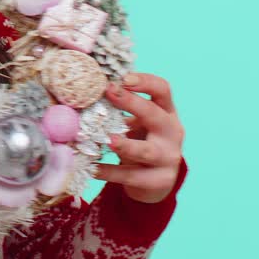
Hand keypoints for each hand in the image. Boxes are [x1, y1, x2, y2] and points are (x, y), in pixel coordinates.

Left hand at [95, 71, 184, 203]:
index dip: (145, 81)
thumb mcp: (137, 121)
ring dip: (126, 145)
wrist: (155, 181)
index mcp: (167, 112)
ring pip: (146, 150)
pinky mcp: (158, 180)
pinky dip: (110, 172)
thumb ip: (121, 108)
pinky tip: (92, 168)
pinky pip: (130, 176)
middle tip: (109, 92)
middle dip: (132, 103)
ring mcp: (168, 158)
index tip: (123, 78)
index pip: (162, 90)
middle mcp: (172, 132)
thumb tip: (86, 90)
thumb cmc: (141, 140)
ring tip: (109, 140)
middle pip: (155, 115)